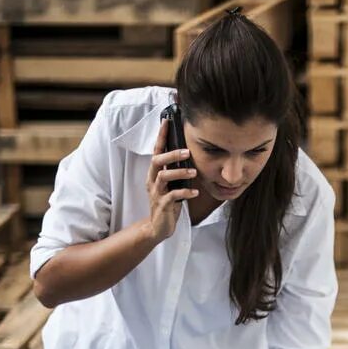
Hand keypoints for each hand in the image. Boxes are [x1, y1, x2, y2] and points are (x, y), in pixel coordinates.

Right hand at [142, 119, 198, 243]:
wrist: (158, 227)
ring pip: (164, 177)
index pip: (156, 151)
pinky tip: (195, 192)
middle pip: (157, 161)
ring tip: (193, 171)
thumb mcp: (172, 184)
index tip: (166, 121)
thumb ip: (177, 170)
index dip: (161, 136)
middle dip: (171, 154)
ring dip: (179, 173)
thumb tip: (190, 154)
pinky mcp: (162, 205)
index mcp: (155, 173)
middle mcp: (152, 180)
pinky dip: (185, 192)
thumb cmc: (168, 202)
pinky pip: (172, 196)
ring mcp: (156, 193)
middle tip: (187, 151)